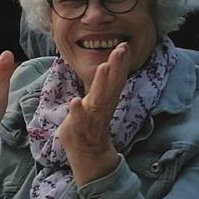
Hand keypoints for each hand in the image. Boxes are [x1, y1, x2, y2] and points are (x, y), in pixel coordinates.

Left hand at [55, 42, 128, 183]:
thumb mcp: (96, 102)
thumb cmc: (89, 124)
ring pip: (98, 99)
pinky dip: (77, 110)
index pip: (115, 78)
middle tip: (121, 49)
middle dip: (116, 66)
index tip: (124, 45)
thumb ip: (101, 86)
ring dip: (101, 83)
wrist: (89, 153)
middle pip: (111, 84)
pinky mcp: (80, 128)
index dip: (119, 63)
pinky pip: (80, 119)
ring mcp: (92, 117)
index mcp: (105, 99)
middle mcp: (102, 106)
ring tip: (103, 67)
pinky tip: (75, 101)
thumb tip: (106, 66)